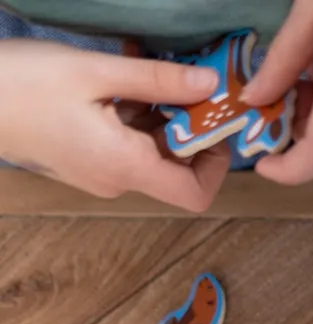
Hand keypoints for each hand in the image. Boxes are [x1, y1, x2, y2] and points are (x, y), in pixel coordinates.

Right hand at [0, 40, 229, 209]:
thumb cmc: (21, 83)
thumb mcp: (94, 72)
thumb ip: (157, 80)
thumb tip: (211, 85)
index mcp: (126, 166)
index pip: (194, 192)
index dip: (215, 164)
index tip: (213, 123)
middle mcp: (117, 179)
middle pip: (174, 165)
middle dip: (187, 125)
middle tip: (190, 80)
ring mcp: (98, 171)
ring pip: (148, 148)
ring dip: (159, 111)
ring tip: (155, 66)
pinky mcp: (82, 158)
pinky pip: (122, 140)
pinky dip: (132, 111)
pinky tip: (126, 72)